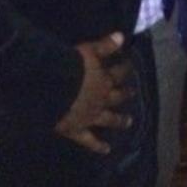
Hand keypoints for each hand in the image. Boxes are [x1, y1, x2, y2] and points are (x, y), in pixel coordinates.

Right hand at [54, 32, 133, 153]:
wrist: (53, 90)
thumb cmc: (69, 67)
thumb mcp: (88, 50)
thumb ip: (105, 44)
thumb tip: (122, 36)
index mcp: (104, 80)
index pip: (118, 73)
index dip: (124, 68)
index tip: (129, 65)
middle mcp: (101, 99)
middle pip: (117, 96)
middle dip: (125, 94)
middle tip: (133, 92)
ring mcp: (91, 116)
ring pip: (109, 119)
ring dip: (120, 120)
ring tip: (129, 122)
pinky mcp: (78, 130)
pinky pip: (90, 140)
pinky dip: (98, 146)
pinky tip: (106, 150)